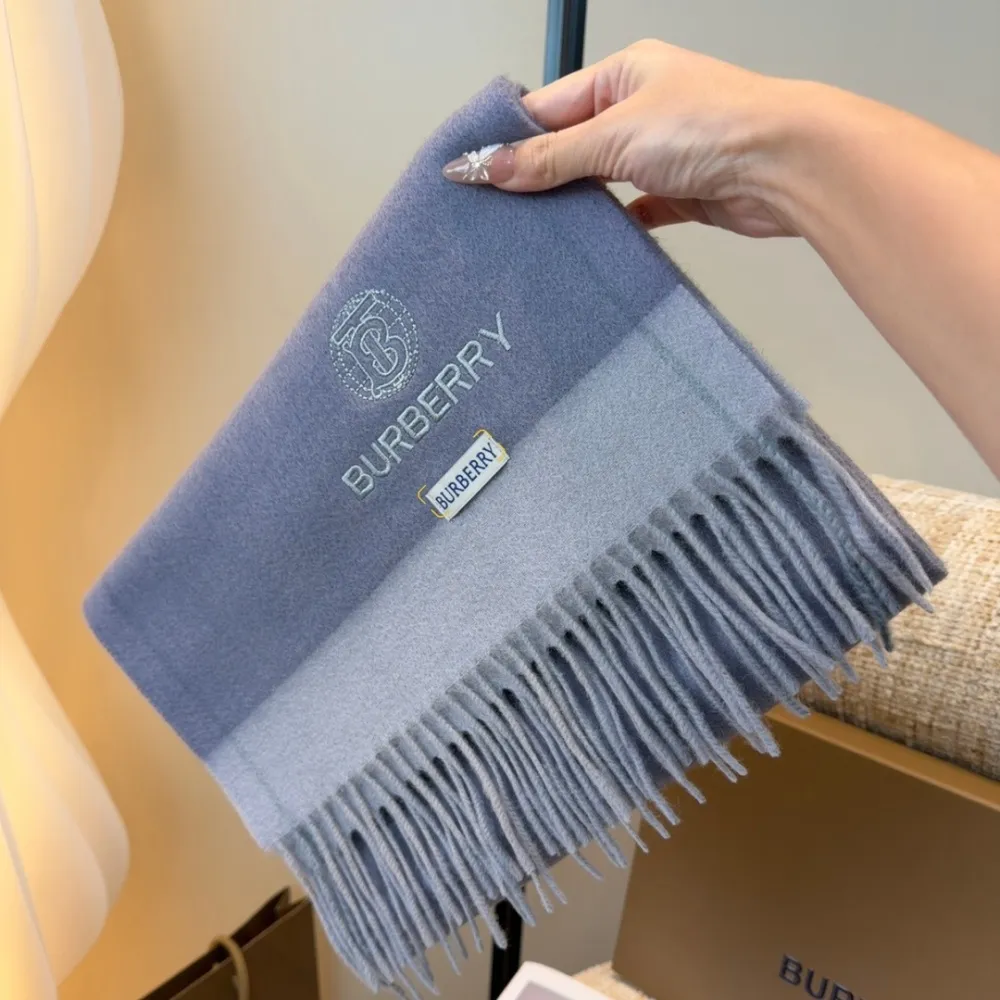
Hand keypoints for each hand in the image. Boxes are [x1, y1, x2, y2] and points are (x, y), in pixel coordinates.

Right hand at [443, 40, 807, 237]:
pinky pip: (632, 213)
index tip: (471, 171)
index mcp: (624, 74)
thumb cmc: (714, 127)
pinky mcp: (680, 193)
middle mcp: (641, 109)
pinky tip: (587, 245)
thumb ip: (550, 158)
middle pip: (572, 146)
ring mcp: (662, 152)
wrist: (785, 167)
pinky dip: (612, 228)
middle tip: (495, 211)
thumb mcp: (614, 136)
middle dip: (537, 177)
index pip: (549, 106)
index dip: (509, 139)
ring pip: (600, 182)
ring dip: (574, 206)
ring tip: (532, 233)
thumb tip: (487, 167)